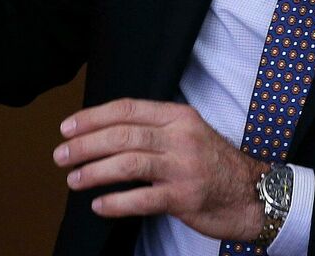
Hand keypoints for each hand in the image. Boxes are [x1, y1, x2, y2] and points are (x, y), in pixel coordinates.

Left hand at [52, 98, 265, 240]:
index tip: (67, 127)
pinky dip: (116, 202)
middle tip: (61, 155)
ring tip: (73, 179)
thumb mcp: (188, 133)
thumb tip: (105, 131)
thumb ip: (154, 128)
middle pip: (122, 134)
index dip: (92, 117)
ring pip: (128, 163)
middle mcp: (180, 137)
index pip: (127, 109)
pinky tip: (99, 205)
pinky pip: (142, 199)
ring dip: (94, 171)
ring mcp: (183, 167)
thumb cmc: (213, 163)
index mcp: (178, 116)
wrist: (253, 192)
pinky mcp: (185, 197)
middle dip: (85, 145)